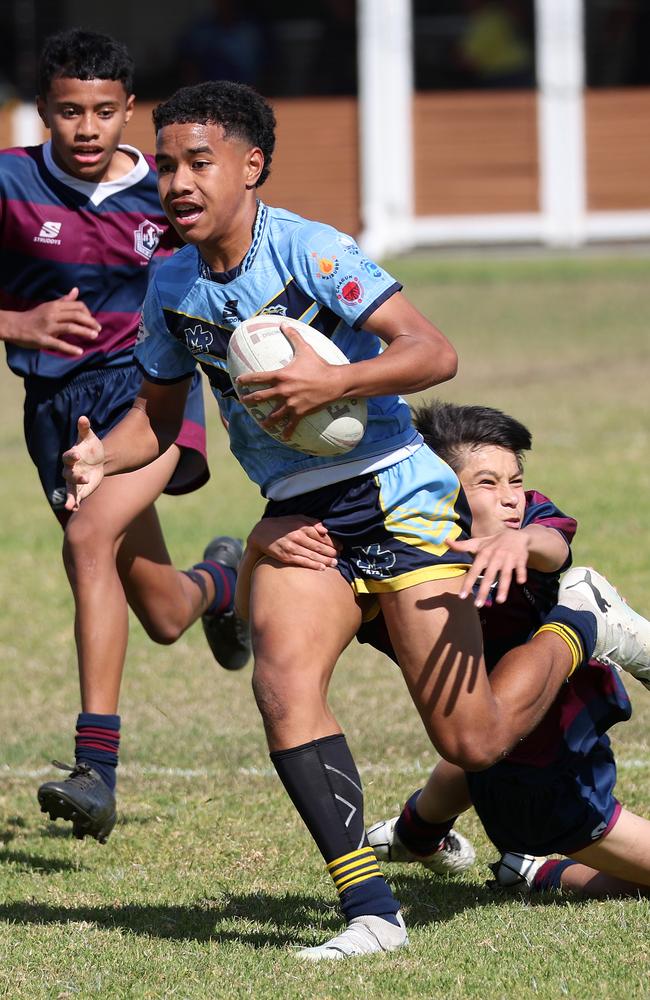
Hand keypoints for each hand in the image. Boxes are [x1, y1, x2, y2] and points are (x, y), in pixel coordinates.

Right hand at [3, 288, 100, 354]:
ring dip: (84, 332)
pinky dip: (70, 348)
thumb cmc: (34, 316)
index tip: (92, 321)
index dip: (88, 313)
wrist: (15, 326)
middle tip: (98, 329)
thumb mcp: (49, 306)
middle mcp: (52, 314)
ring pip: (70, 327)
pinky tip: (79, 352)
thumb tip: (76, 290)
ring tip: (94, 336)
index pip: (77, 306)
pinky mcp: (43, 339)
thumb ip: (64, 301)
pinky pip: (59, 344)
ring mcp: (48, 327)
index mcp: (55, 306)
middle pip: (76, 315)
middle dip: (90, 322)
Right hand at [63, 416, 105, 510]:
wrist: (97, 460)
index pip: (68, 456)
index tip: (78, 454)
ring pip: (69, 490)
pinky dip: (74, 504)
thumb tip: (83, 418)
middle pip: (68, 474)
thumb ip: (84, 429)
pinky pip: (75, 498)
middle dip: (75, 476)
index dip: (72, 456)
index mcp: (71, 456)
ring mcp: (74, 481)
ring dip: (70, 496)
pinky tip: (74, 510)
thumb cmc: (91, 447)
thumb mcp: (89, 438)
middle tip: (84, 478)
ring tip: (70, 505)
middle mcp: (70, 470)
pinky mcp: (80, 490)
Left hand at [235, 323, 345, 439]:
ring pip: (274, 415)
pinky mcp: (300, 412)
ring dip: (267, 421)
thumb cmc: (319, 365)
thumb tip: (284, 324)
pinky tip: (285, 437)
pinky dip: (288, 431)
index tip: (239, 382)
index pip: (259, 378)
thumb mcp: (305, 349)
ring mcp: (291, 403)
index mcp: (281, 376)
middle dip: (250, 400)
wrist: (334, 382)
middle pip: (261, 397)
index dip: (247, 380)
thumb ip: (293, 336)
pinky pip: (292, 424)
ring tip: (262, 425)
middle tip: (243, 402)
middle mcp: (283, 390)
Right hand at [248, 516, 339, 570]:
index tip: (341, 546)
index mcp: (302, 527)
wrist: (262, 533)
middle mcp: (298, 537)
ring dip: (326, 560)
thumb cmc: (282, 525)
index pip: (322, 536)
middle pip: (319, 546)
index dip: (333, 542)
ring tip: (335, 563)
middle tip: (340, 555)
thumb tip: (325, 529)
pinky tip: (322, 568)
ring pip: (313, 555)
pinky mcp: (287, 557)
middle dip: (331, 552)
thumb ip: (311, 522)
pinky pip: (303, 562)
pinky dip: (314, 565)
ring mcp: (292, 548)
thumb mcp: (296, 518)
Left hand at [449, 530, 530, 606]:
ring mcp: (508, 558)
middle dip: (483, 590)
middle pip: (489, 576)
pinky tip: (520, 583)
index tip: (462, 596)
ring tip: (500, 601)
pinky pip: (521, 568)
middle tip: (478, 605)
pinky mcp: (520, 559)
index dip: (468, 583)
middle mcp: (495, 557)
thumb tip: (446, 541)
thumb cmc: (493, 542)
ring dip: (503, 587)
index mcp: (484, 554)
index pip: (474, 570)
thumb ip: (462, 546)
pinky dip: (521, 574)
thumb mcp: (478, 543)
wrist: (516, 535)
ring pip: (506, 574)